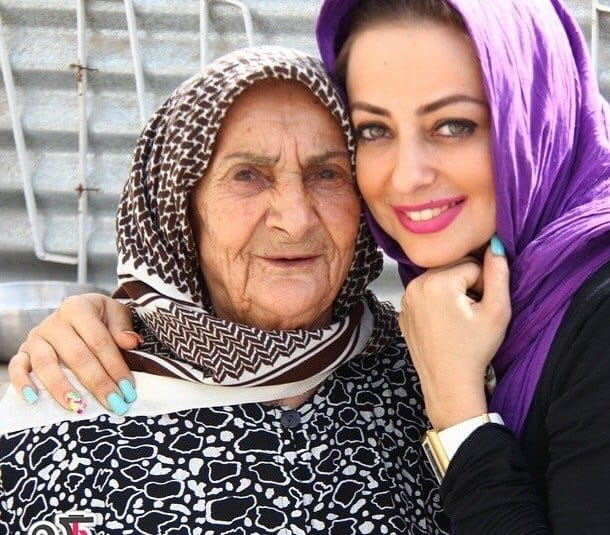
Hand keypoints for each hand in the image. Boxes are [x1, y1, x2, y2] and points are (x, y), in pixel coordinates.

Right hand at [8, 294, 137, 414]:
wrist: (77, 313)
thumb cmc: (101, 317)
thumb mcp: (116, 314)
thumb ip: (123, 328)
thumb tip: (131, 342)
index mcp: (78, 308)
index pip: (99, 341)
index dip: (115, 366)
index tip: (128, 389)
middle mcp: (54, 322)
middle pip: (76, 356)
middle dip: (97, 383)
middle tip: (114, 403)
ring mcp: (36, 337)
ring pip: (46, 364)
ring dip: (62, 388)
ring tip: (79, 407)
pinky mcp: (23, 351)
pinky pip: (17, 367)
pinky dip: (23, 384)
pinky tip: (35, 400)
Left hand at [399, 245, 510, 429]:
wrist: (449, 384)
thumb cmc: (474, 350)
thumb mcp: (497, 311)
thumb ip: (498, 274)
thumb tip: (496, 245)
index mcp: (436, 282)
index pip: (472, 265)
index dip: (484, 285)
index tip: (482, 308)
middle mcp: (414, 285)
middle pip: (452, 269)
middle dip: (467, 285)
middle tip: (472, 314)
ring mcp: (405, 299)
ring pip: (439, 280)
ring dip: (453, 292)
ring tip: (459, 319)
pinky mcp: (403, 312)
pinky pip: (426, 295)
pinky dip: (437, 303)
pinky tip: (445, 324)